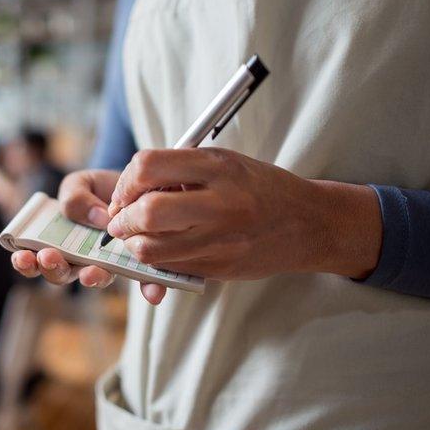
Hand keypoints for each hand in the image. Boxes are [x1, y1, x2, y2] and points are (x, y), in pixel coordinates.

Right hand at [8, 169, 169, 303]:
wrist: (134, 184)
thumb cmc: (97, 189)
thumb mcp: (80, 184)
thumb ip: (75, 198)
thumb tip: (97, 218)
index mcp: (56, 242)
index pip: (34, 258)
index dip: (25, 262)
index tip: (23, 257)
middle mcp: (78, 259)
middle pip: (60, 275)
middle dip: (52, 269)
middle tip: (49, 258)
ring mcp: (106, 264)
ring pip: (96, 279)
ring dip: (92, 279)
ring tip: (90, 272)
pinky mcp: (135, 266)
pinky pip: (141, 281)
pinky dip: (148, 288)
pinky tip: (153, 292)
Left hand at [105, 148, 381, 288]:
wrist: (309, 223)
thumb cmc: (259, 187)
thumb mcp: (224, 163)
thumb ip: (180, 170)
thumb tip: (129, 187)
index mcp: (218, 166)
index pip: (147, 166)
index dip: (125, 181)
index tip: (125, 192)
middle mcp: (221, 202)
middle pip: (146, 211)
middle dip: (122, 218)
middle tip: (120, 219)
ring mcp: (221, 238)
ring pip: (151, 248)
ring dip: (132, 244)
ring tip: (135, 236)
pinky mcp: (220, 265)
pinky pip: (169, 266)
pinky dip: (154, 259)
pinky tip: (158, 249)